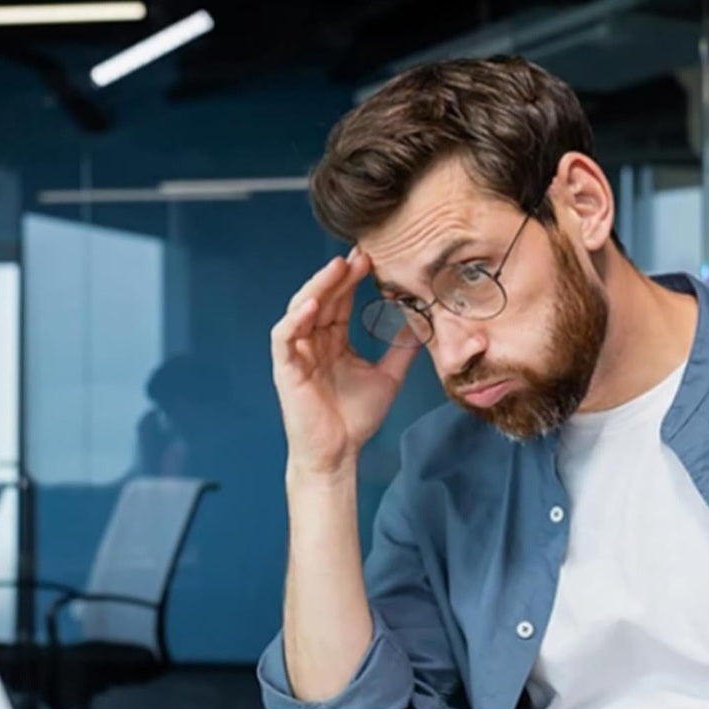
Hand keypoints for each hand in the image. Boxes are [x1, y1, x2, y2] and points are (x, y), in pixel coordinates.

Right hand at [270, 248, 419, 474]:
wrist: (339, 454)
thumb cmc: (356, 419)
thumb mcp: (389, 377)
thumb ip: (402, 350)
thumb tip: (424, 324)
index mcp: (334, 341)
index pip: (341, 302)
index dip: (354, 279)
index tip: (373, 259)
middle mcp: (313, 342)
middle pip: (323, 298)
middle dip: (340, 275)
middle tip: (361, 254)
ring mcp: (297, 353)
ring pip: (301, 308)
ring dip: (318, 287)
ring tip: (339, 268)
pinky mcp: (285, 368)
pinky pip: (284, 336)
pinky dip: (295, 318)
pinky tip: (313, 304)